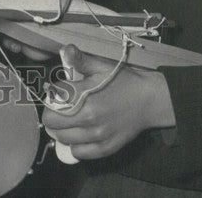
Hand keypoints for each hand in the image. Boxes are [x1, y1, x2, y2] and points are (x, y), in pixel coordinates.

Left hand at [42, 45, 175, 158]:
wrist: (149, 100)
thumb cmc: (123, 81)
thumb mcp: (101, 66)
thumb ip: (80, 60)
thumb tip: (65, 49)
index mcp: (84, 95)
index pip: (51, 99)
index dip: (52, 95)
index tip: (58, 93)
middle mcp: (88, 118)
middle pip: (52, 122)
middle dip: (52, 114)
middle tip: (59, 109)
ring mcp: (97, 135)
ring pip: (62, 138)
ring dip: (61, 130)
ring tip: (69, 122)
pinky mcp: (107, 147)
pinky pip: (80, 153)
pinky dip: (75, 146)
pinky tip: (80, 136)